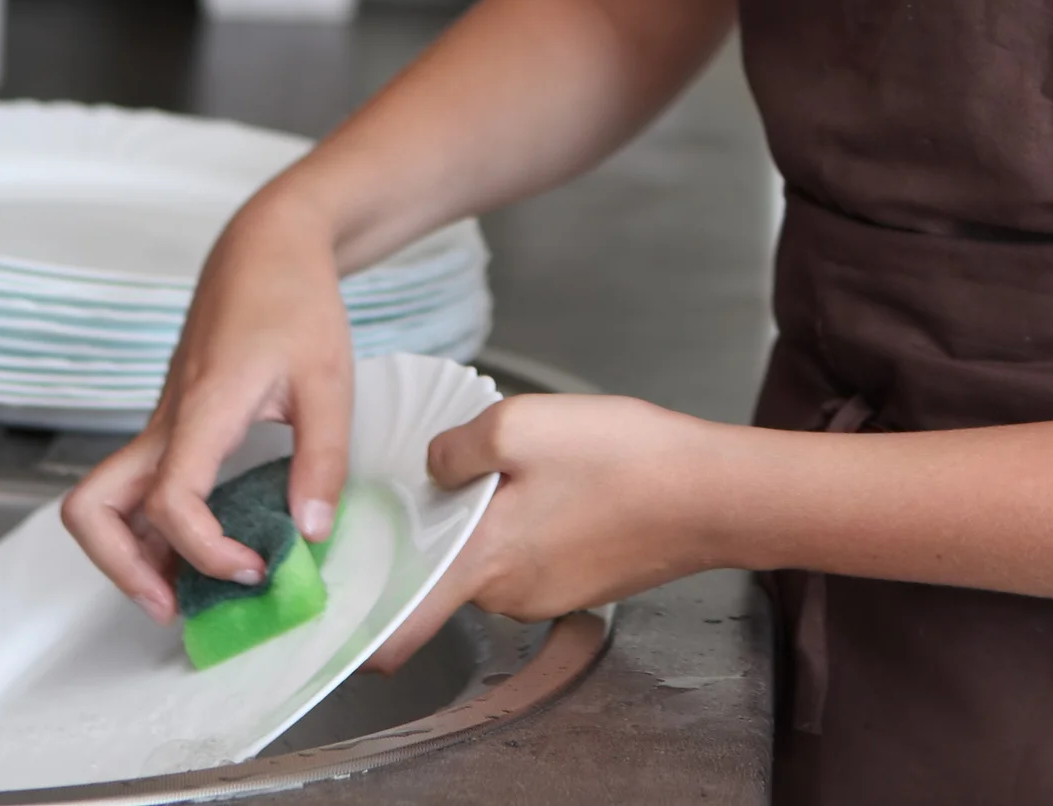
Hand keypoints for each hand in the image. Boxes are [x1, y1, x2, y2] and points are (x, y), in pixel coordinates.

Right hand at [62, 191, 354, 621]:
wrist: (267, 245)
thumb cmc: (294, 300)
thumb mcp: (329, 379)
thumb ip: (322, 460)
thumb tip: (310, 534)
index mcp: (203, 408)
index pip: (169, 500)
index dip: (203, 552)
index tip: (256, 565)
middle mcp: (166, 422)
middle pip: (92, 508)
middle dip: (121, 569)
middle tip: (177, 604)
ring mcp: (162, 422)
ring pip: (105, 500)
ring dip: (131, 554)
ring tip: (188, 588)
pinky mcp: (172, 422)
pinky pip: (139, 486)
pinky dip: (154, 528)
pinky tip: (205, 544)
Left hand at [368, 393, 719, 670]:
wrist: (710, 492)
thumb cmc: (621, 460)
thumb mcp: (519, 425)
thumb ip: (457, 448)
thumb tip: (435, 466)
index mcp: (485, 564)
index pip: (406, 626)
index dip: (366, 622)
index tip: (341, 598)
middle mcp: (512, 595)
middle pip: (447, 568)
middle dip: (441, 521)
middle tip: (458, 465)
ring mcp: (551, 593)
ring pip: (491, 553)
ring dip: (490, 514)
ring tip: (523, 461)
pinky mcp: (582, 580)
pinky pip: (531, 551)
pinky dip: (529, 518)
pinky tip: (559, 477)